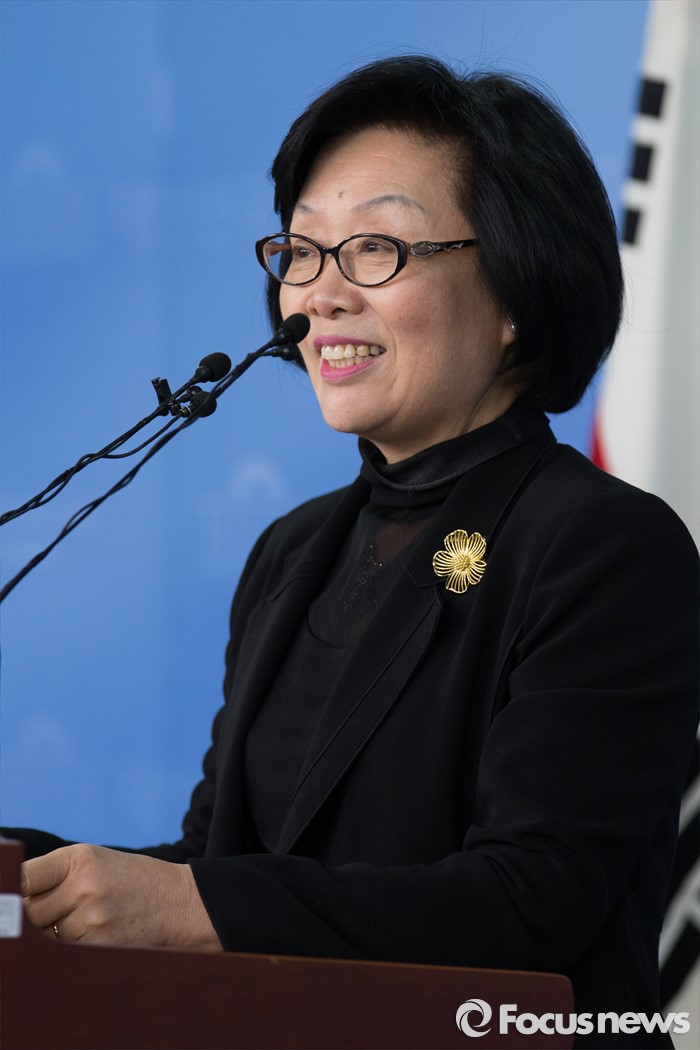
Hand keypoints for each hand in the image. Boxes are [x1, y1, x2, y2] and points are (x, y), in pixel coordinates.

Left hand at [21, 843, 221, 950]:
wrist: (180, 903)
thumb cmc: (134, 881)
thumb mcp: (98, 862)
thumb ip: (57, 875)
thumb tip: (15, 900)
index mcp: (80, 858)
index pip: (24, 878)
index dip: (16, 891)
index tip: (18, 896)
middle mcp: (84, 885)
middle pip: (31, 912)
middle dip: (39, 916)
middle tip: (62, 910)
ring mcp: (92, 918)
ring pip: (48, 936)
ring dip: (58, 934)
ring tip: (89, 920)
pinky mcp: (100, 945)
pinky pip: (67, 952)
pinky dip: (74, 948)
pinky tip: (96, 934)